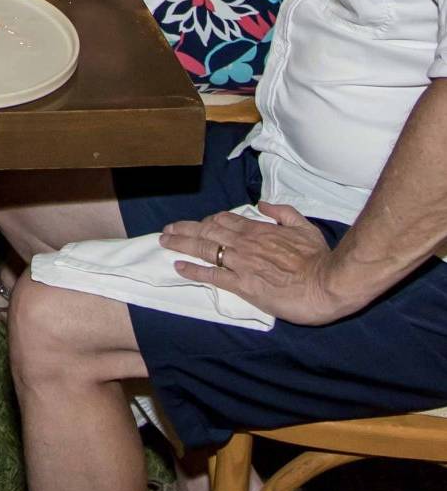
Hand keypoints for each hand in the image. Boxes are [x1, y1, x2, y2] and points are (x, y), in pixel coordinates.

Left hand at [160, 202, 354, 324]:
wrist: (327, 282)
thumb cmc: (319, 257)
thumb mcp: (304, 226)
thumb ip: (282, 213)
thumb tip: (263, 204)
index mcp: (258, 229)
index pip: (224, 220)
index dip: (207, 221)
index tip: (197, 224)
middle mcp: (244, 243)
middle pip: (207, 231)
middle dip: (185, 229)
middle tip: (167, 229)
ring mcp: (241, 264)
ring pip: (204, 249)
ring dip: (181, 244)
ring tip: (165, 241)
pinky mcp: (244, 286)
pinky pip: (213, 275)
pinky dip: (193, 270)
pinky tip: (179, 266)